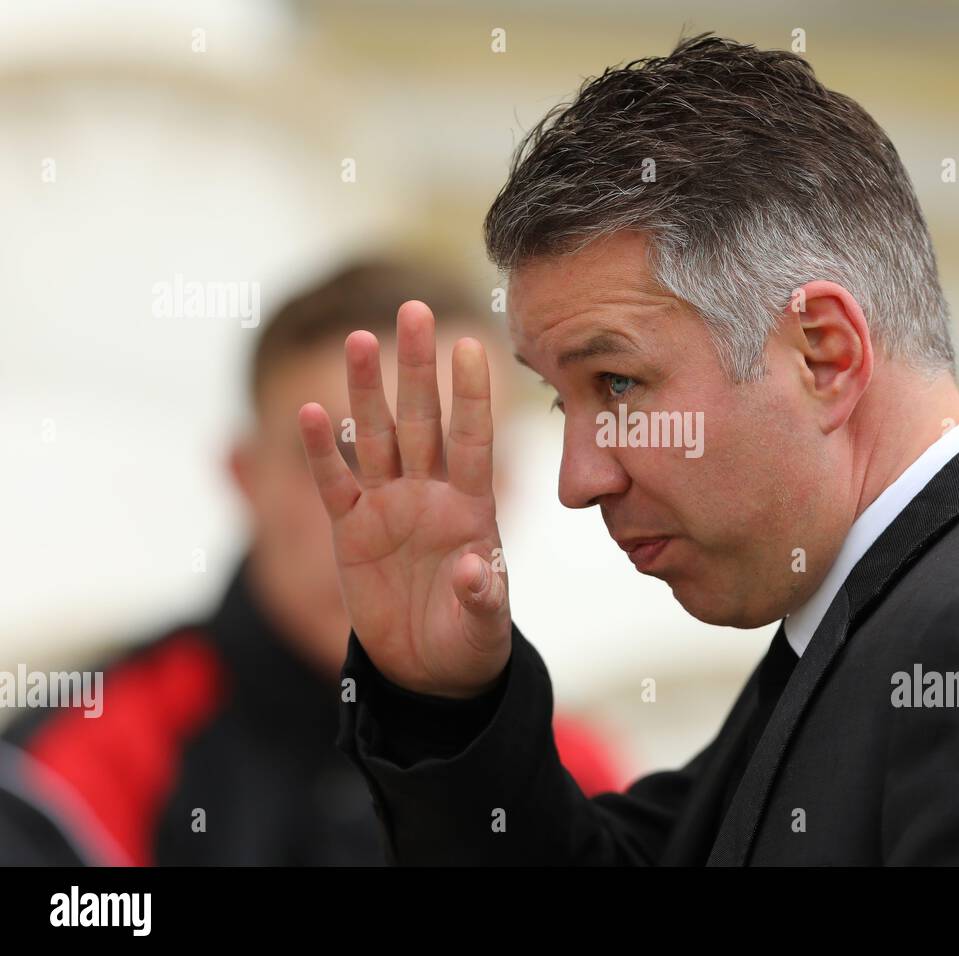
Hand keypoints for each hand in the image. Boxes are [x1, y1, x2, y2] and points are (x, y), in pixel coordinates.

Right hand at [297, 300, 510, 697]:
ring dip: (367, 391)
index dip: (471, 396)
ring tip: (361, 339)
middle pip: (422, 421)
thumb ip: (482, 596)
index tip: (473, 344)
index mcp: (471, 508)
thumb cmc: (469, 641)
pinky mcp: (350, 530)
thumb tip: (474, 569)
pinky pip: (333, 483)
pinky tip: (312, 411)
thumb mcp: (482, 626)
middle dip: (417, 368)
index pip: (474, 440)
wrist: (428, 669)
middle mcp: (430, 494)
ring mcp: (388, 507)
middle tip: (413, 311)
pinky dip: (321, 451)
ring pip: (377, 437)